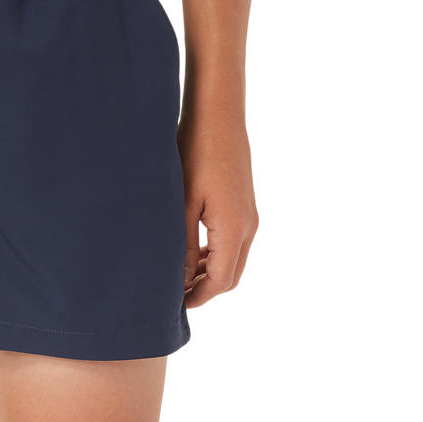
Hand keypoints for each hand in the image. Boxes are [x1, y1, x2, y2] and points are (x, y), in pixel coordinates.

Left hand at [179, 109, 257, 308]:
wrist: (217, 115)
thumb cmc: (195, 154)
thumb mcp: (182, 205)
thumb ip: (182, 247)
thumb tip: (181, 281)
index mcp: (233, 230)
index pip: (220, 282)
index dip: (197, 298)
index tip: (173, 305)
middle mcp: (248, 226)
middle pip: (230, 277)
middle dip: (204, 290)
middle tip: (174, 295)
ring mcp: (250, 216)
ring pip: (234, 261)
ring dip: (210, 273)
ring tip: (180, 276)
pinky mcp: (245, 205)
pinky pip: (235, 243)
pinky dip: (216, 255)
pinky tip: (193, 252)